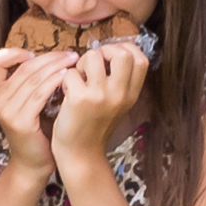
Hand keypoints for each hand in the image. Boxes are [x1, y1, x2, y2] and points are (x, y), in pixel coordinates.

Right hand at [0, 46, 75, 157]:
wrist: (34, 163)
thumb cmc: (37, 131)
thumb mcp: (28, 102)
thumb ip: (30, 82)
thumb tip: (49, 58)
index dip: (14, 52)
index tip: (35, 54)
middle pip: (23, 67)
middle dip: (49, 57)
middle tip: (69, 54)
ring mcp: (7, 112)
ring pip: (32, 78)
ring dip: (55, 66)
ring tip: (72, 62)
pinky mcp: (20, 122)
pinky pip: (39, 94)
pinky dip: (54, 82)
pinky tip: (66, 78)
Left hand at [50, 38, 149, 165]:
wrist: (80, 155)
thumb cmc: (94, 126)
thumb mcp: (117, 104)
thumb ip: (119, 81)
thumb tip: (112, 51)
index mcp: (131, 94)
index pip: (140, 59)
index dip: (124, 50)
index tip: (109, 59)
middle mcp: (120, 94)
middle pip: (122, 53)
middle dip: (104, 51)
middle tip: (93, 66)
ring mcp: (101, 96)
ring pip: (93, 56)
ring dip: (81, 64)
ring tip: (78, 80)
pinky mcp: (80, 99)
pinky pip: (71, 72)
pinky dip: (65, 79)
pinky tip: (66, 94)